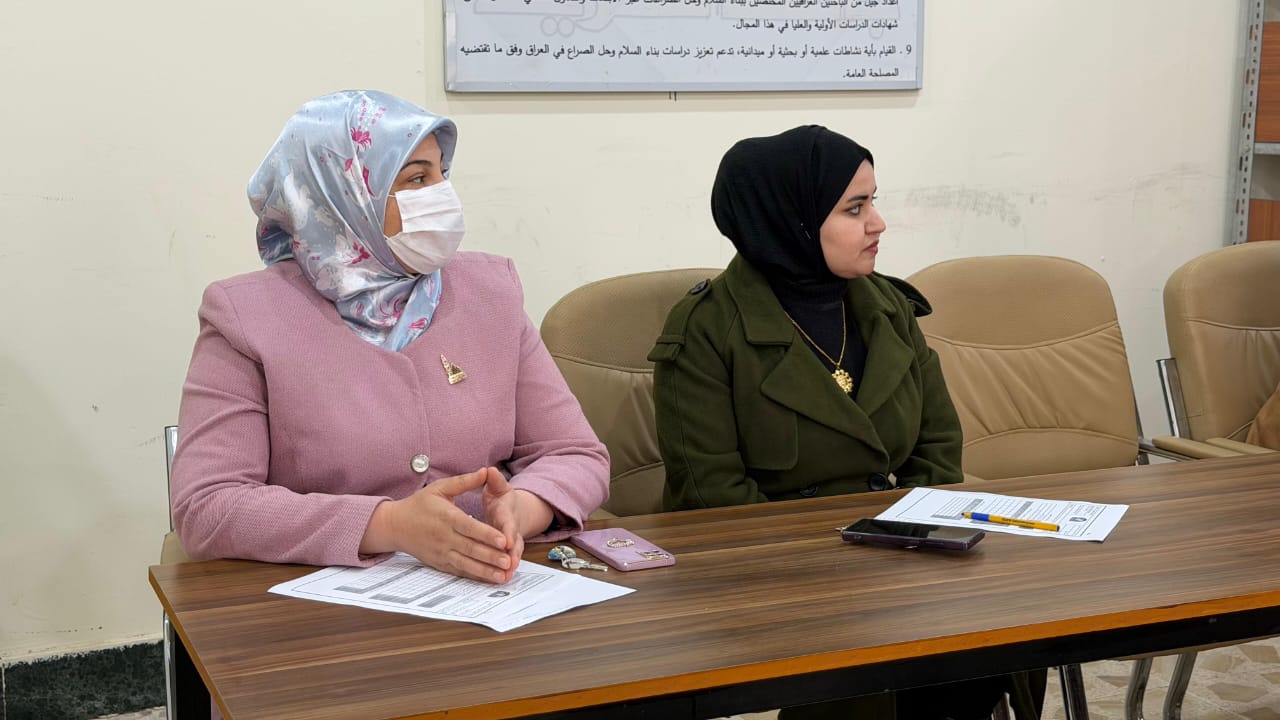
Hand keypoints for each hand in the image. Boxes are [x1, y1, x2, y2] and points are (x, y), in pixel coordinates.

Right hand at [360, 467, 515, 583]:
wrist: (394, 525)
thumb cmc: (418, 505)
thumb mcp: (440, 488)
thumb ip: (464, 482)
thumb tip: (484, 471)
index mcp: (446, 517)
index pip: (469, 527)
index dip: (487, 535)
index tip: (504, 540)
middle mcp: (444, 537)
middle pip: (470, 548)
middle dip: (491, 556)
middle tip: (509, 561)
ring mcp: (441, 552)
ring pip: (466, 564)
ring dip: (485, 571)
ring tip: (503, 575)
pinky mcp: (439, 563)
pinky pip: (459, 571)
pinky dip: (474, 576)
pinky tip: (488, 578)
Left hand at [482, 473, 554, 573]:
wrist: (515, 512)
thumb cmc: (503, 500)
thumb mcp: (499, 488)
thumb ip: (495, 481)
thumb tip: (490, 470)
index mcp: (508, 515)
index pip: (508, 524)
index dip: (508, 533)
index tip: (506, 540)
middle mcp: (512, 531)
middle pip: (515, 545)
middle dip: (512, 555)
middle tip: (510, 566)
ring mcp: (510, 543)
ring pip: (511, 557)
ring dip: (509, 567)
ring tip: (505, 577)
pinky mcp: (505, 552)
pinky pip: (504, 563)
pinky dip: (502, 571)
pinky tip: (498, 580)